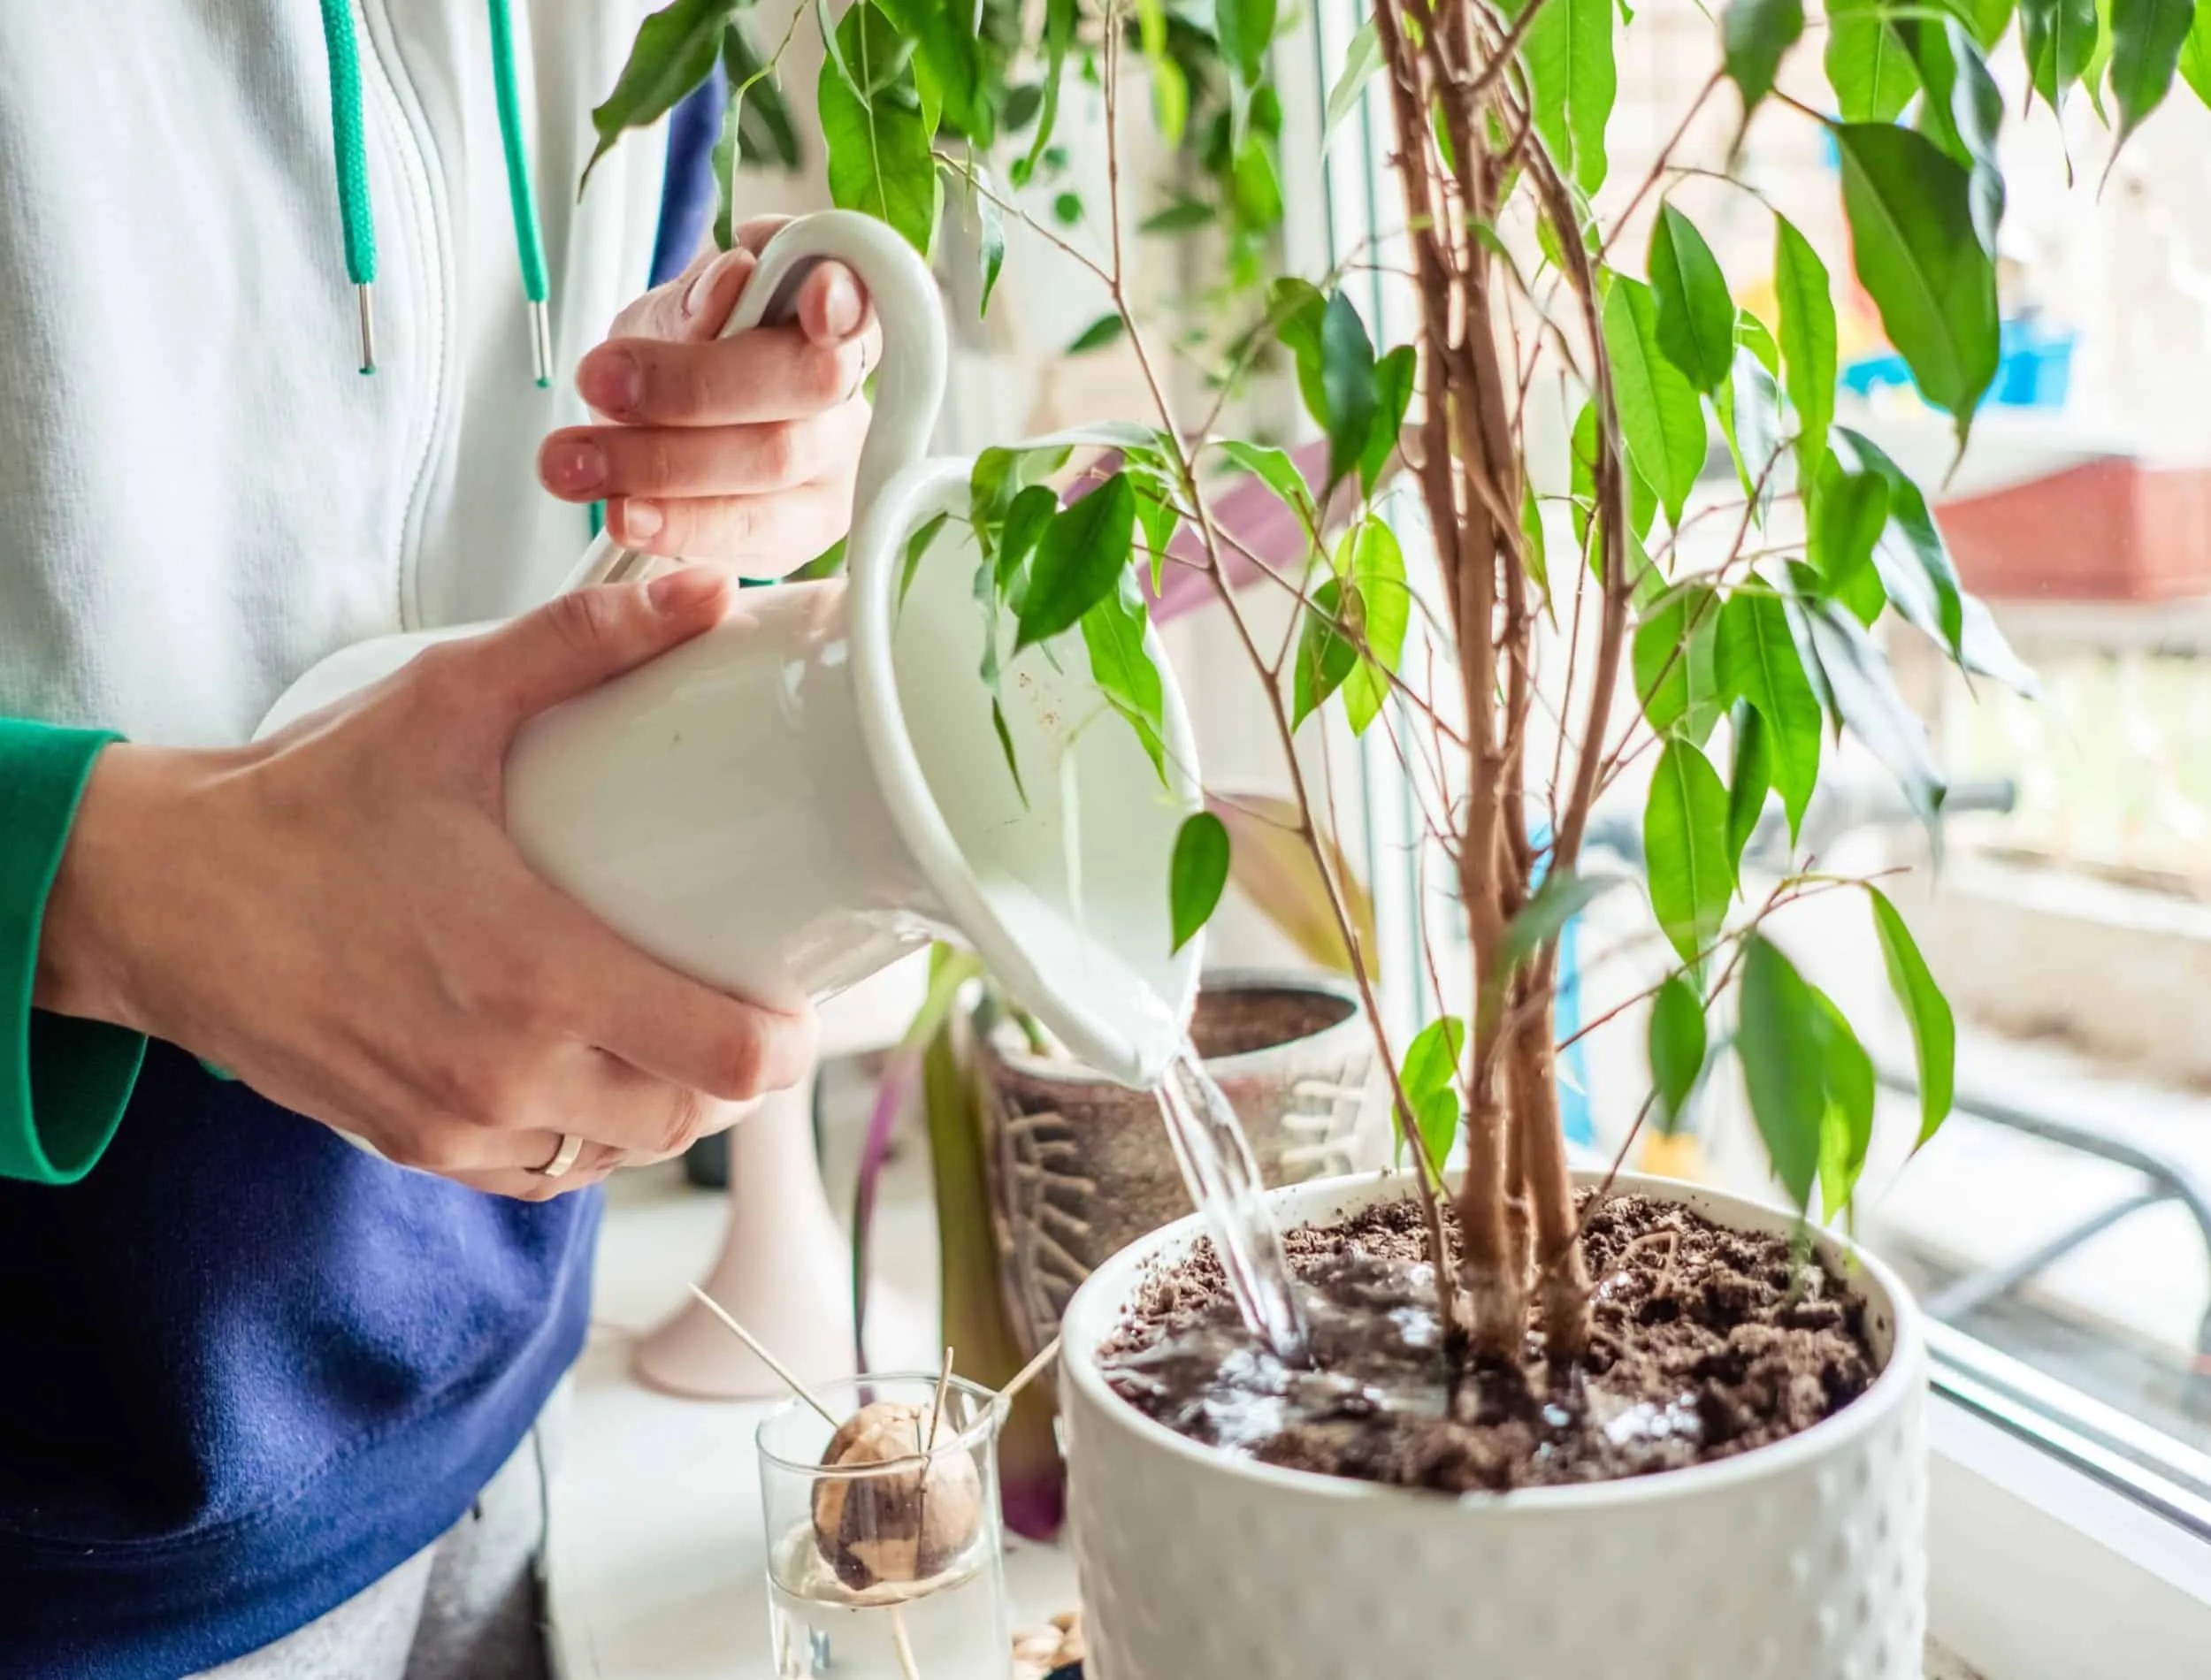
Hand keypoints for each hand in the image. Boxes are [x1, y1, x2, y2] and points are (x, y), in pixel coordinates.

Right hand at [34, 571, 816, 1198]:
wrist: (160, 896)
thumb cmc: (308, 801)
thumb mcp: (447, 702)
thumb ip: (582, 645)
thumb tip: (707, 591)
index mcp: (539, 975)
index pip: (727, 1061)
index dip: (787, 1043)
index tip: (797, 1001)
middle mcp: (508, 1073)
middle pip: (688, 1119)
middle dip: (735, 1076)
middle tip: (746, 1009)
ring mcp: (458, 1124)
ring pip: (618, 1154)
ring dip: (664, 1109)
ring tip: (678, 1040)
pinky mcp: (415, 1147)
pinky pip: (542, 1173)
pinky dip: (583, 1138)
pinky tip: (591, 1079)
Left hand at [537, 217, 879, 574]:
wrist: (671, 431)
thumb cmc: (685, 356)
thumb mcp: (672, 313)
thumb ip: (699, 300)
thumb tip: (733, 280)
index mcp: (833, 310)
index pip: (861, 296)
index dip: (845, 300)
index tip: (813, 300)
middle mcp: (851, 391)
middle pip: (808, 384)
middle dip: (697, 385)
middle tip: (600, 381)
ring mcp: (840, 466)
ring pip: (774, 462)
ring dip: (664, 463)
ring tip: (575, 463)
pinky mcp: (811, 533)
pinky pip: (753, 534)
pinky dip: (680, 524)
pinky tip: (625, 514)